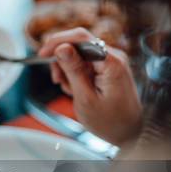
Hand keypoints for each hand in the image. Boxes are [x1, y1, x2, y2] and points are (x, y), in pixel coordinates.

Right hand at [39, 28, 141, 144]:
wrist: (128, 133)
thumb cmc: (109, 121)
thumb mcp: (85, 98)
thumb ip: (73, 70)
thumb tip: (60, 47)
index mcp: (111, 62)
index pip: (81, 38)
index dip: (57, 42)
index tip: (42, 55)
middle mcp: (113, 56)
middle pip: (78, 43)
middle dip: (62, 59)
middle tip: (57, 80)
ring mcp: (111, 61)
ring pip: (79, 53)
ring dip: (67, 68)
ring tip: (69, 89)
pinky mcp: (107, 68)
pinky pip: (85, 62)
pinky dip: (75, 73)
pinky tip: (76, 89)